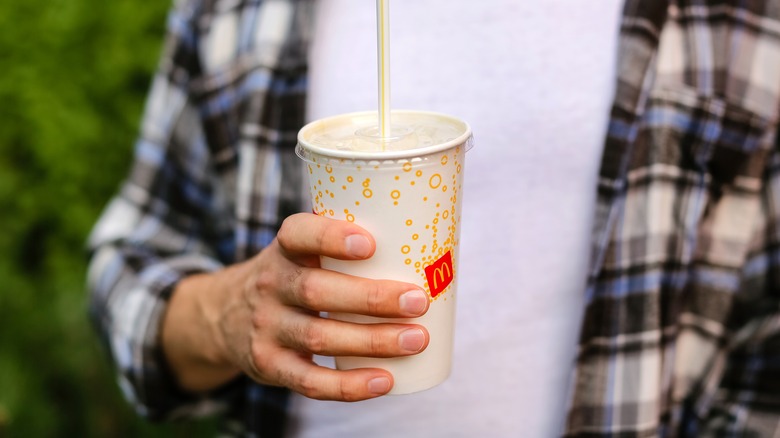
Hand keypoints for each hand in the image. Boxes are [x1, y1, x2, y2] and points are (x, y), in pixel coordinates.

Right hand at [164, 213, 429, 401]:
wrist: (226, 315)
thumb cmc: (294, 275)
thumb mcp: (302, 251)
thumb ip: (346, 245)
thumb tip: (431, 243)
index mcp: (285, 248)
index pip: (299, 234)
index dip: (331, 237)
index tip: (370, 243)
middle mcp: (271, 284)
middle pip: (316, 291)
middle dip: (371, 298)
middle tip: (418, 301)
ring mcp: (267, 327)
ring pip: (318, 336)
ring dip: (372, 341)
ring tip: (416, 340)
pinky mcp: (270, 365)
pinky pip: (309, 381)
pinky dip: (348, 385)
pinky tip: (384, 381)